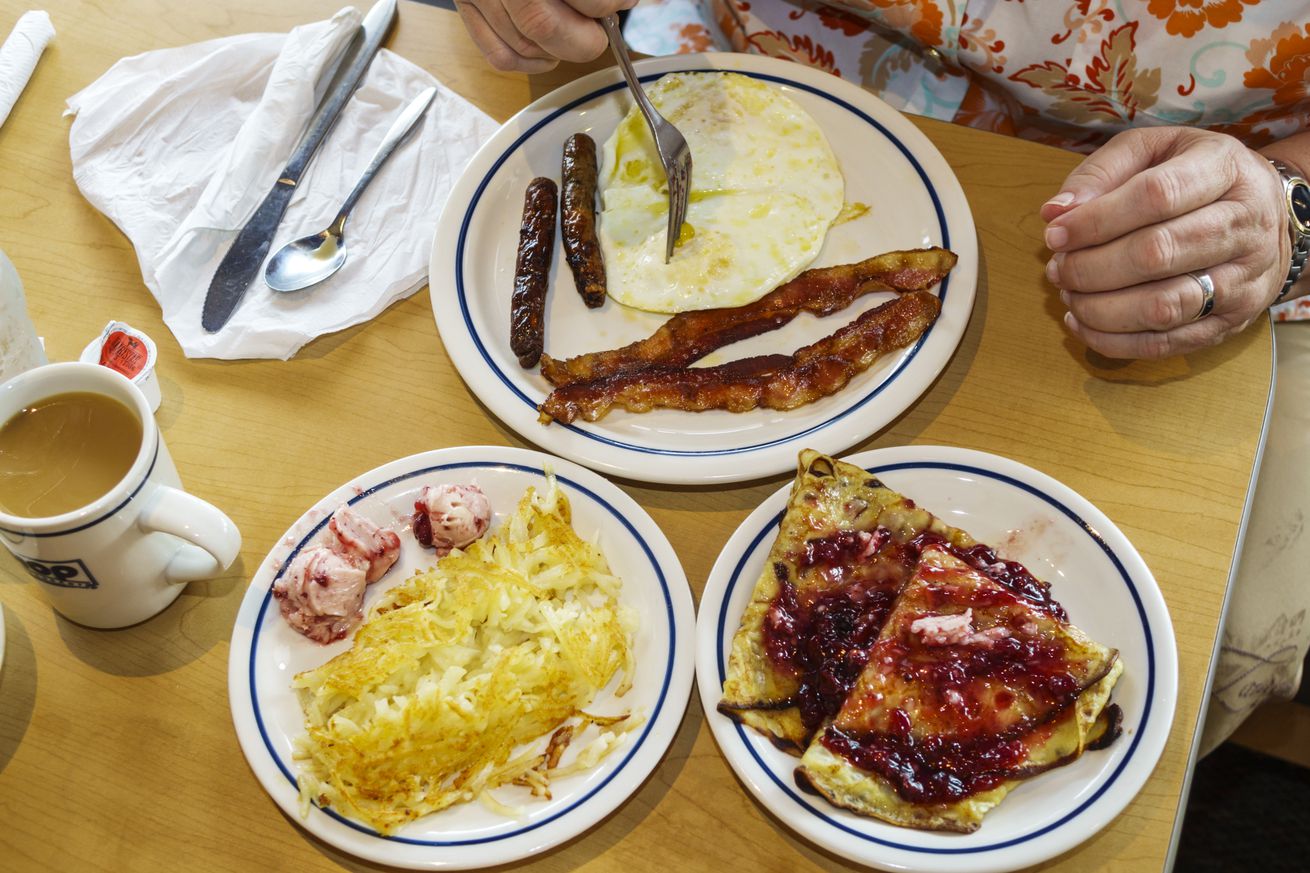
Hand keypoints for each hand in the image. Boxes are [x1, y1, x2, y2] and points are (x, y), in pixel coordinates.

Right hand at [456, 0, 636, 72]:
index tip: (623, 2)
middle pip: (542, 26)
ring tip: (576, 32)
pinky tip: (549, 51)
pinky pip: (499, 55)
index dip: (608, 5)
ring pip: (523, 45)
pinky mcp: (466, 5)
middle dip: (583, 39)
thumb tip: (625, 0)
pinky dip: (530, 61)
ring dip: (559, 50)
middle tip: (598, 28)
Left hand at [1042, 127, 1289, 358]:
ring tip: (1069, 294)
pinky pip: (1166, 344)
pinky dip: (1113, 340)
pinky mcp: (1232, 321)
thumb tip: (1054, 213)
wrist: (1268, 215)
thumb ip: (1101, 173)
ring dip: (1099, 308)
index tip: (1055, 235)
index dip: (1096, 220)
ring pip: (1162, 307)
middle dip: (1091, 268)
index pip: (1157, 196)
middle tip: (1058, 269)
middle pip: (1157, 254)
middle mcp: (1245, 224)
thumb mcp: (1153, 150)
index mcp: (1224, 169)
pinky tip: (1083, 321)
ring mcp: (1244, 278)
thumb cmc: (1194, 176)